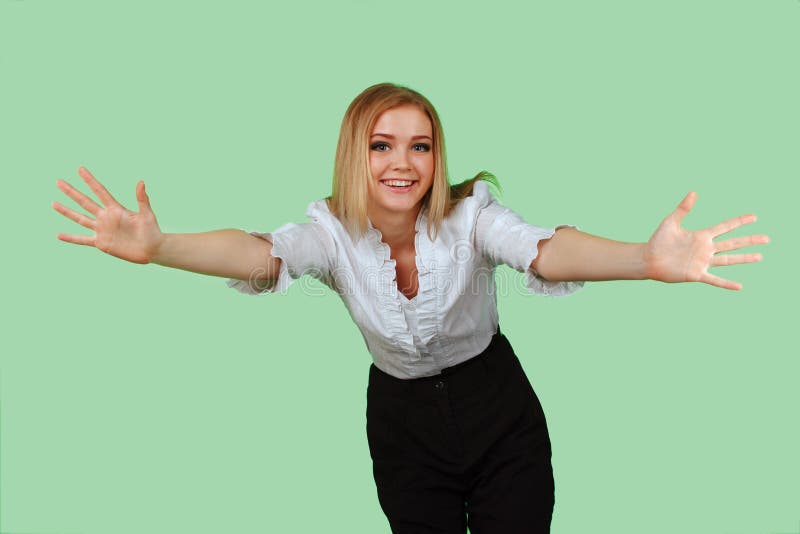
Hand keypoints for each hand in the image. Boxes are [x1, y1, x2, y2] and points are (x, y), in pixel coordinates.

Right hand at [53, 167, 163, 263]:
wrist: (151, 249)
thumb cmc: (152, 231)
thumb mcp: (147, 214)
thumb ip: (142, 199)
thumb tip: (141, 182)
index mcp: (116, 209)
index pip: (100, 191)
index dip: (90, 180)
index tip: (80, 169)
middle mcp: (106, 217)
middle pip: (85, 202)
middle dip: (72, 192)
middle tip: (59, 181)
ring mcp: (102, 230)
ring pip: (80, 219)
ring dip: (67, 211)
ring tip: (54, 203)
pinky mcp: (101, 243)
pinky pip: (83, 240)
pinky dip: (71, 238)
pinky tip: (59, 235)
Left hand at [644, 192, 768, 289]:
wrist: (648, 259)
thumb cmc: (657, 240)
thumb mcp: (670, 222)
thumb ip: (683, 208)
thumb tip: (693, 192)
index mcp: (701, 236)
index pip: (725, 227)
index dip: (739, 222)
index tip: (754, 217)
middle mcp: (705, 249)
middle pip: (732, 243)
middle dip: (749, 240)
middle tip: (767, 238)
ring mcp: (702, 262)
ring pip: (728, 260)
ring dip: (744, 258)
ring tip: (760, 257)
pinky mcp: (696, 274)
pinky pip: (714, 279)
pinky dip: (726, 283)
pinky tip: (739, 286)